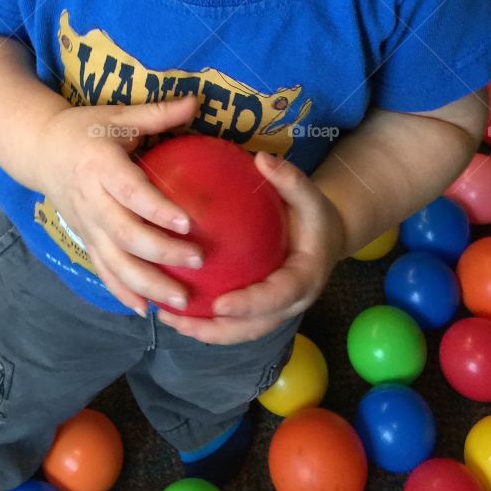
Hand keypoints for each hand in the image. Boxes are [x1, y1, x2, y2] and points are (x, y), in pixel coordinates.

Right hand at [35, 94, 204, 314]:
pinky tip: (147, 311)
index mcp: (100, 166)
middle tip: (198, 261)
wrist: (40, 149)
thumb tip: (197, 100)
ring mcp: (86, 225)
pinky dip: (123, 292)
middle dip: (161, 252)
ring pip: (115, 262)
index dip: (157, 210)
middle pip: (124, 234)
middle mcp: (91, 200)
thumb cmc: (86, 129)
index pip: (130, 192)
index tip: (188, 223)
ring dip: (147, 284)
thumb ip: (158, 114)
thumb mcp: (118, 116)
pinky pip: (103, 271)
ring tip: (181, 299)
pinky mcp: (84, 239)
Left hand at [156, 150, 345, 344]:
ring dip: (203, 330)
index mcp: (305, 279)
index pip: (277, 298)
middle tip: (180, 319)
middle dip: (216, 330)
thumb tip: (262, 159)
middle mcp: (289, 304)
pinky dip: (204, 319)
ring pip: (238, 331)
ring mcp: (274, 311)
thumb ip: (290, 179)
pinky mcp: (259, 310)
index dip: (249, 305)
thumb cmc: (314, 215)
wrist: (324, 236)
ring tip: (166, 318)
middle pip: (252, 327)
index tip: (220, 304)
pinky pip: (231, 322)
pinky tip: (173, 307)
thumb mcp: (310, 195)